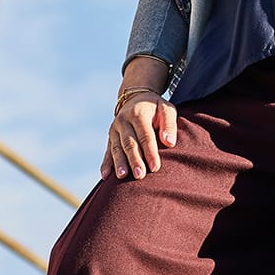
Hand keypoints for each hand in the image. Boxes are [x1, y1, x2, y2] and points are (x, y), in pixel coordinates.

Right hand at [102, 58, 176, 179]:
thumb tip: (169, 143)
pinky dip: (106, 163)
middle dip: (134, 160)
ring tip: (122, 176)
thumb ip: (169, 124)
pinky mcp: (110, 137)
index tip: (155, 167)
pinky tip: (105, 176)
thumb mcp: (166, 109)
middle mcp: (123, 121)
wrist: (136, 98)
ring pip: (117, 148)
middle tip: (140, 176)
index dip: (150, 152)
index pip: (145, 135)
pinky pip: (108, 151)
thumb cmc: (156, 108)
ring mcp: (115, 129)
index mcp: (138, 113)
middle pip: (129, 143)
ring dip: (119, 163)